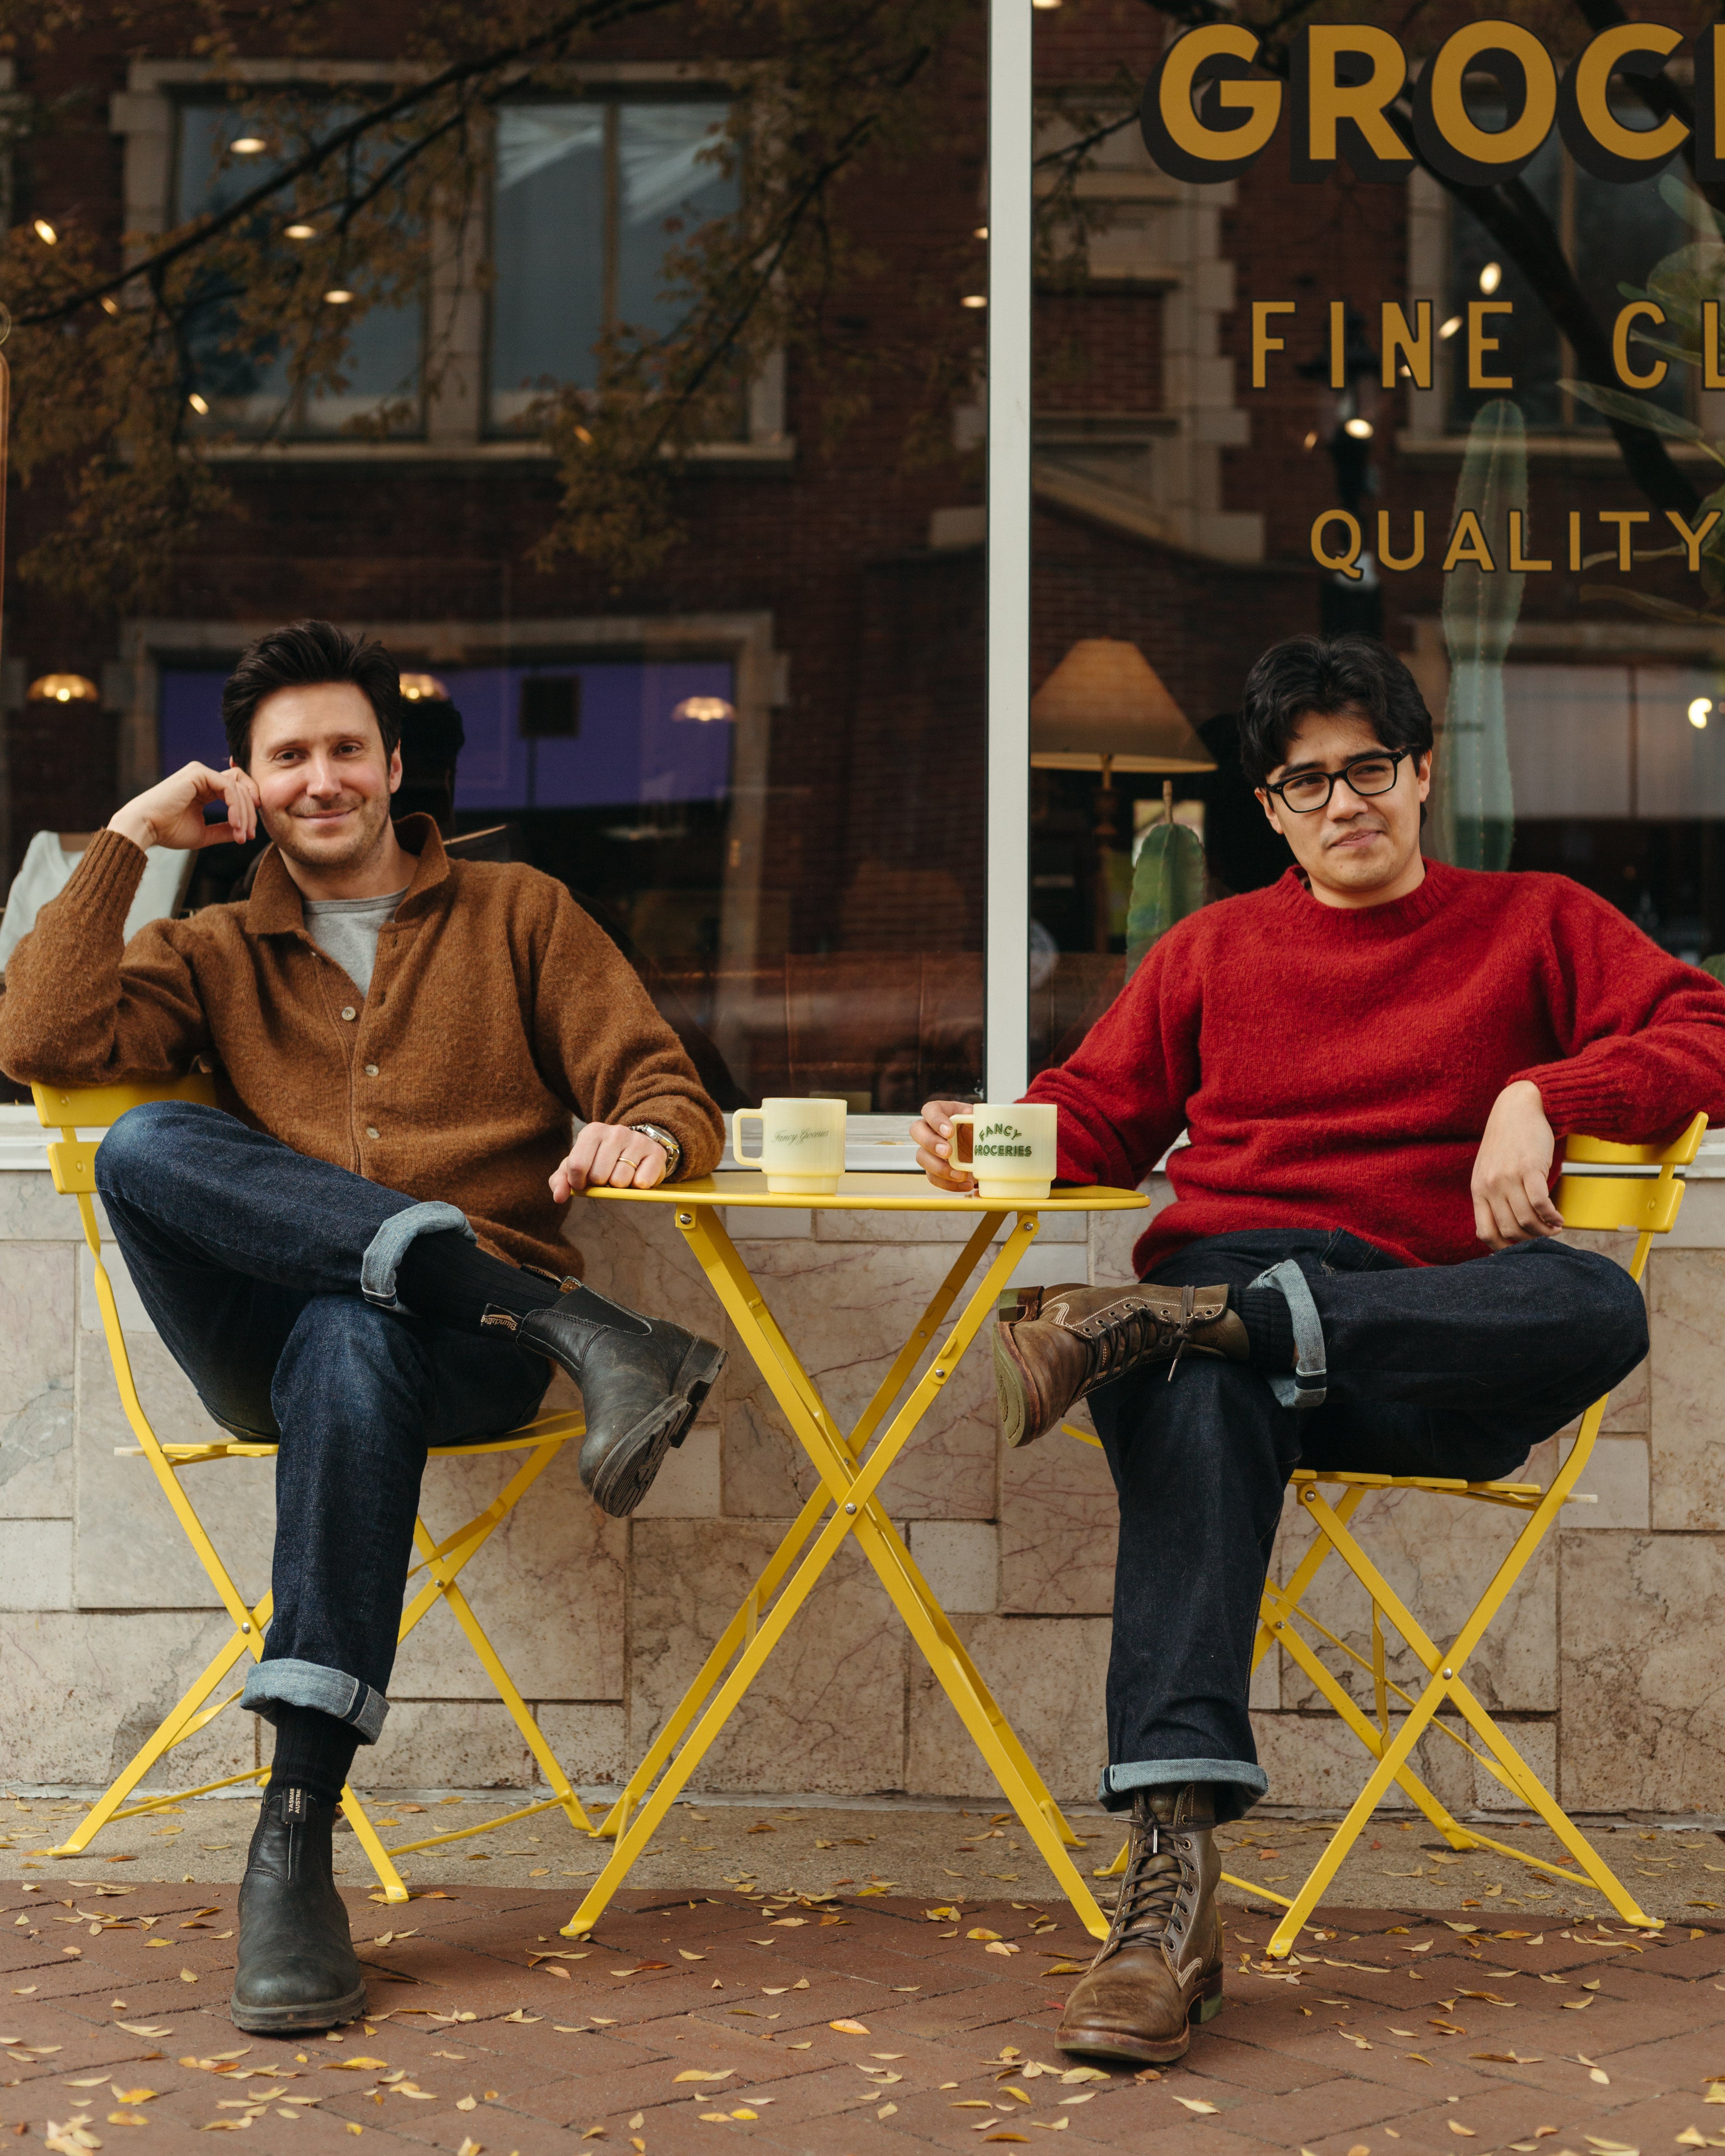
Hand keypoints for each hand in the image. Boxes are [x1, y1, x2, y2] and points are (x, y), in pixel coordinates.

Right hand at [108, 762, 260, 851]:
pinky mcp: (198, 772)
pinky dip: (236, 807)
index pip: (238, 792)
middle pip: (242, 788)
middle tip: (249, 836)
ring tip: (241, 835)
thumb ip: (225, 830)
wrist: (145, 827)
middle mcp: (204, 778)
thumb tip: (246, 833)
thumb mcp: (205, 833)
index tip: (249, 833)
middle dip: (250, 813)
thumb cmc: (168, 831)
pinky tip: (235, 824)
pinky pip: (229, 787)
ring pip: (238, 788)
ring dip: (244, 813)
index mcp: (205, 789)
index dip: (249, 811)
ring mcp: (200, 773)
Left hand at [551, 1122, 668, 1200]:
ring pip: (620, 1180)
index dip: (578, 1182)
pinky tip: (637, 1176)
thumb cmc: (602, 1159)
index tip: (584, 1183)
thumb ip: (561, 1180)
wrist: (637, 1147)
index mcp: (593, 1132)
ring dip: (619, 1187)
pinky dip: (638, 1187)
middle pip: (598, 1175)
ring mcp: (637, 1141)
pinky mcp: (656, 1153)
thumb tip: (559, 1197)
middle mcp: (616, 1132)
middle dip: (600, 1184)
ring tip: (621, 1175)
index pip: (577, 1165)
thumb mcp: (579, 1165)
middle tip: (606, 1177)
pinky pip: (642, 1182)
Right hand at [913, 1097, 976, 1191]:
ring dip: (939, 1168)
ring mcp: (930, 1150)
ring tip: (960, 1174)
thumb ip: (977, 1117)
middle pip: (917, 1132)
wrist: (987, 1152)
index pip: (930, 1111)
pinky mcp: (934, 1169)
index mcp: (942, 1113)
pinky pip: (933, 1177)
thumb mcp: (982, 1122)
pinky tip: (965, 1183)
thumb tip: (970, 1113)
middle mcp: (931, 1130)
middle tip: (948, 1153)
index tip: (950, 1132)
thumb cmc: (981, 1132)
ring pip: (922, 1157)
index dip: (936, 1121)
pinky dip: (949, 1183)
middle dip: (931, 1143)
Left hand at [1472, 1079, 1562, 1248]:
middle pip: (1510, 1230)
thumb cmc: (1507, 1144)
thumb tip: (1508, 1230)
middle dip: (1530, 1240)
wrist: (1518, 1108)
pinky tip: (1559, 1218)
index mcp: (1478, 1190)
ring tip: (1555, 1228)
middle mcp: (1490, 1186)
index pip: (1485, 1233)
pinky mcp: (1529, 1168)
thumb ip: (1493, 1197)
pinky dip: (1553, 1217)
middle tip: (1545, 1237)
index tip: (1521, 1248)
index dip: (1504, 1248)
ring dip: (1545, 1231)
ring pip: (1527, 1220)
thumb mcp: (1489, 1171)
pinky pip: (1541, 1204)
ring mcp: (1508, 1177)